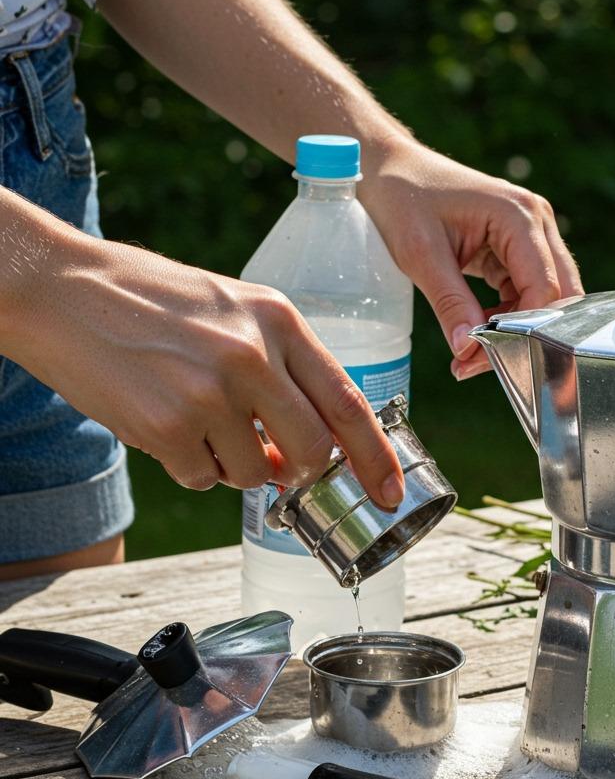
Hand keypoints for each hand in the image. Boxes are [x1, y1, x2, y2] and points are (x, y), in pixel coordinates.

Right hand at [11, 234, 403, 502]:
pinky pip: (202, 478)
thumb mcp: (235, 308)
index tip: (390, 490)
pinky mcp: (167, 426)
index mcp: (279, 320)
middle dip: (300, 471)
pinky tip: (166, 424)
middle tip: (277, 464)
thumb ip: (282, 366)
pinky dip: (190, 467)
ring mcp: (210, 393)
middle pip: (313, 451)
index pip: (348, 402)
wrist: (61, 288)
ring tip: (199, 422)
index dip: (376, 456)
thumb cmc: (151, 300)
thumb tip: (313, 441)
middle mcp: (253, 356)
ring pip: (256, 474)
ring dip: (235, 466)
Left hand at [360, 137, 583, 380]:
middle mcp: (536, 222)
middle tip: (483, 363)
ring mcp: (530, 235)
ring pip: (545, 299)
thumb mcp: (421, 255)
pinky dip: (506, 318)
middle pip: (559, 296)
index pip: (545, 289)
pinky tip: (476, 332)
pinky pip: (525, 293)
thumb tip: (469, 349)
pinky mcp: (517, 248)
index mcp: (519, 216)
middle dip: (527, 335)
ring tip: (471, 353)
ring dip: (515, 330)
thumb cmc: (403, 199)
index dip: (522, 330)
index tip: (484, 357)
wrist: (388, 170)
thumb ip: (450, 303)